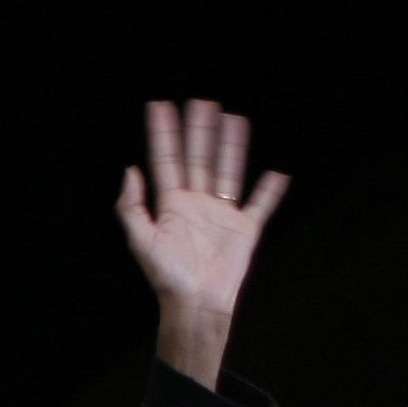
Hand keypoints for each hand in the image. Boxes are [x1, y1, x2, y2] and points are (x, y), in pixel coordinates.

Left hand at [115, 99, 287, 387]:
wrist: (196, 305)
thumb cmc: (166, 278)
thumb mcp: (142, 241)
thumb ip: (132, 207)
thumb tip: (130, 170)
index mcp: (171, 205)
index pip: (167, 160)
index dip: (163, 134)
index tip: (159, 106)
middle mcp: (197, 204)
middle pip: (199, 158)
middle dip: (199, 130)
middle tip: (202, 101)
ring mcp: (222, 215)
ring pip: (228, 171)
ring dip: (231, 146)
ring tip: (234, 119)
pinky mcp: (245, 230)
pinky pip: (260, 205)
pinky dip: (270, 191)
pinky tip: (277, 173)